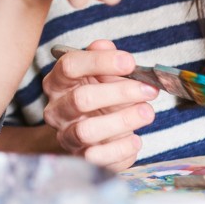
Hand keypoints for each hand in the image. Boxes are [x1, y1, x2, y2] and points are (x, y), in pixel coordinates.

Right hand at [41, 39, 158, 170]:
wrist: (89, 135)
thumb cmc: (98, 99)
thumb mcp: (99, 75)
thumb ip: (103, 59)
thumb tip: (105, 45)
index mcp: (58, 83)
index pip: (70, 66)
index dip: (100, 62)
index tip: (129, 62)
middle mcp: (57, 110)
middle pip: (81, 99)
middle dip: (120, 92)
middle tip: (148, 89)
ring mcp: (66, 135)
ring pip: (88, 130)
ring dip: (123, 120)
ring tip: (146, 112)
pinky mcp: (81, 158)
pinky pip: (98, 157)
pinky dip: (121, 148)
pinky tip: (135, 139)